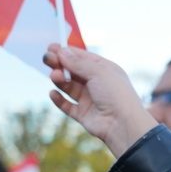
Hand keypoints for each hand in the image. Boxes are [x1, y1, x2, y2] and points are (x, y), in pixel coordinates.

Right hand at [42, 44, 156, 156]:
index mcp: (104, 70)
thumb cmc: (116, 94)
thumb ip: (78, 62)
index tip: (51, 48)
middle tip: (47, 59)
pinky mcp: (83, 114)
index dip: (67, 52)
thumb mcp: (98, 72)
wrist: (123, 124)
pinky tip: (53, 93)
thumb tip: (62, 52)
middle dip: (59, 64)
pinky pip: (67, 105)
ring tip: (55, 76)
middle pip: (73, 71)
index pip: (82, 57)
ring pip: (69, 86)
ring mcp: (90, 99)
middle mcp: (97, 83)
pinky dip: (59, 100)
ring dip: (59, 79)